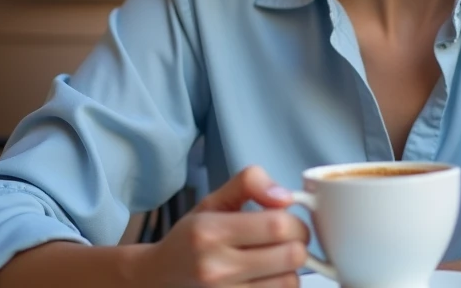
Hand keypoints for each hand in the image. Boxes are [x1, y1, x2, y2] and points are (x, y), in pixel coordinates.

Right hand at [139, 166, 309, 286]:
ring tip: (275, 260)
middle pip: (291, 256)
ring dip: (290, 269)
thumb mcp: (214, 200)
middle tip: (289, 240)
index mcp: (211, 232)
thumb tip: (285, 197)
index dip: (295, 222)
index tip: (290, 221)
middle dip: (299, 244)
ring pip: (289, 282)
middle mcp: (216, 267)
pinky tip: (268, 277)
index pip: (278, 225)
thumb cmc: (191, 238)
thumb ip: (250, 183)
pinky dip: (280, 286)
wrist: (161, 277)